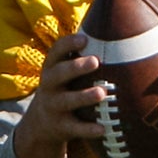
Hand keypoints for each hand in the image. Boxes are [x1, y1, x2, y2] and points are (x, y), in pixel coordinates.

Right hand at [13, 33, 106, 157]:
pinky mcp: (60, 127)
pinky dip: (88, 129)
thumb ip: (82, 55)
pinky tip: (104, 128)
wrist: (41, 123)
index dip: (68, 44)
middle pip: (58, 74)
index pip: (56, 52)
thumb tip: (116, 28)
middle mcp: (49, 85)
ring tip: (102, 93)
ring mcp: (53, 106)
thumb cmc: (64, 87)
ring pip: (67, 101)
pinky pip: (75, 128)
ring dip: (83, 97)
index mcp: (52, 68)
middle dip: (75, 67)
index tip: (84, 39)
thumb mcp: (65, 71)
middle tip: (95, 61)